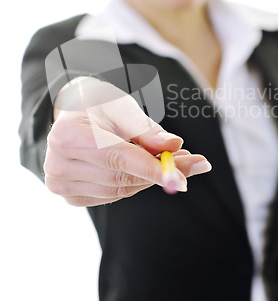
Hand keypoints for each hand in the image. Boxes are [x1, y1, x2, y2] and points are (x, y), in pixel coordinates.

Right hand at [44, 77, 211, 206]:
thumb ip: (147, 130)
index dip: (152, 169)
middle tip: (196, 163)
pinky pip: (113, 196)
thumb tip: (175, 146)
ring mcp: (61, 184)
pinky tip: (146, 169)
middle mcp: (58, 164)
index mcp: (68, 135)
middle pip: (121, 177)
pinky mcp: (70, 196)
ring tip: (173, 161)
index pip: (117, 158)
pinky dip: (134, 183)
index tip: (184, 178)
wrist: (73, 112)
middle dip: (162, 173)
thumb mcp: (123, 107)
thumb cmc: (99, 104)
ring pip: (120, 190)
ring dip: (151, 178)